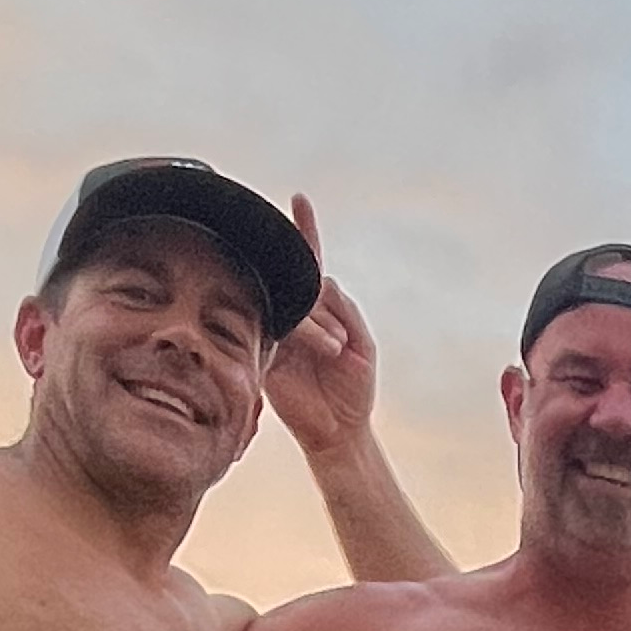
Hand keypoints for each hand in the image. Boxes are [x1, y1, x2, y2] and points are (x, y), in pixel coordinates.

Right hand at [263, 196, 379, 461]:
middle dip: (322, 308)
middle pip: (300, 286)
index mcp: (322, 310)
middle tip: (340, 344)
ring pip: (292, 309)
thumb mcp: (363, 348)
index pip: (310, 264)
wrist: (341, 431)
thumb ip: (347, 311)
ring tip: (337, 353)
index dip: (305, 231)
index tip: (300, 199)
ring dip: (318, 329)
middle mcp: (297, 316)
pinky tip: (316, 353)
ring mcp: (279, 334)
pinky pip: (278, 334)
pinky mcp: (267, 356)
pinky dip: (302, 339)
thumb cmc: (355, 391)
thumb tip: (324, 283)